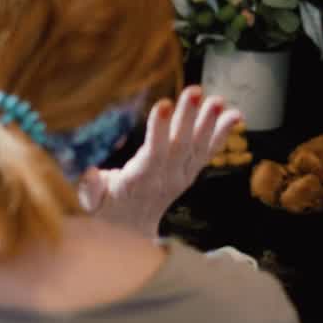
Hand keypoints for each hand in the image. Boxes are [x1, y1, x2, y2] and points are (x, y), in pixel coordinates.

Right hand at [78, 86, 240, 237]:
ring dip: (209, 122)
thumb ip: (89, 189)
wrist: (131, 232)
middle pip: (181, 145)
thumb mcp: (90, 203)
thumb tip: (88, 173)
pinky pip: (208, 152)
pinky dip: (221, 134)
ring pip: (198, 147)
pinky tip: (234, 116)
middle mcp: (165, 179)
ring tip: (218, 99)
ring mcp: (181, 176)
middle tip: (195, 90)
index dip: (159, 130)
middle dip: (188, 116)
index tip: (163, 104)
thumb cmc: (106, 210)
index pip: (153, 153)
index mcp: (140, 181)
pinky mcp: (189, 173)